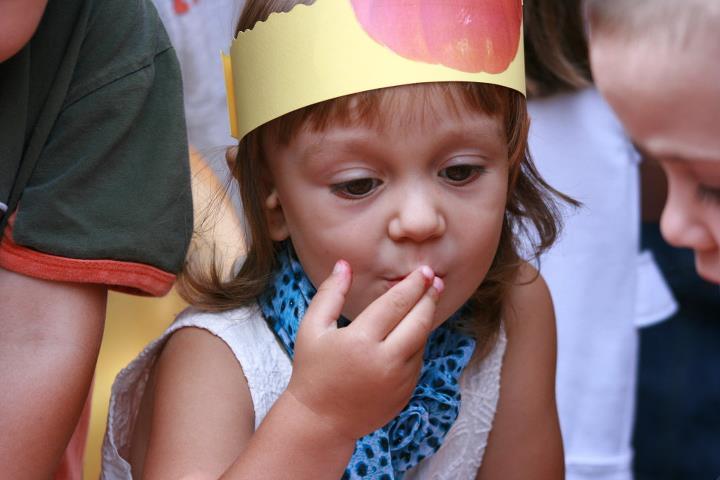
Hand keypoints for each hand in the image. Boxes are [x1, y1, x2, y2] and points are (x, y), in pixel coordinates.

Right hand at [285, 261, 443, 441]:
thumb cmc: (313, 371)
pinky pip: (418, 360)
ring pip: (421, 341)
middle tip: (436, 280)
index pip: (395, 304)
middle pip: (418, 321)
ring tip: (428, 299)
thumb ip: (329, 294)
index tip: (423, 270)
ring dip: (426, 319)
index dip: (412, 285)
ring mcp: (399, 379)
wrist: (321, 421)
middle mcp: (385, 361)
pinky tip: (413, 330)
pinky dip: (417, 342)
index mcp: (360, 341)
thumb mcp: (312, 329)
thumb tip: (344, 264)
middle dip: (429, 297)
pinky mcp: (405, 392)